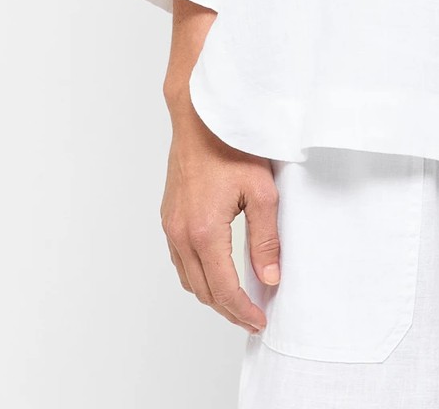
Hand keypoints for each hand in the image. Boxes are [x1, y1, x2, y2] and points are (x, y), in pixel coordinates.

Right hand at [160, 95, 280, 334]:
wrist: (201, 117)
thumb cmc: (233, 146)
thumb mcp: (262, 191)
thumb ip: (265, 239)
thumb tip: (269, 278)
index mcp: (204, 232)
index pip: (224, 288)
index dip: (243, 311)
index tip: (260, 321)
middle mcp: (180, 234)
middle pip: (203, 291)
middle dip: (229, 309)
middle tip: (254, 316)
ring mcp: (170, 227)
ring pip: (189, 279)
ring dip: (212, 295)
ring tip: (239, 300)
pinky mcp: (169, 217)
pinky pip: (180, 261)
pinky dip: (198, 275)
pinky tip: (217, 272)